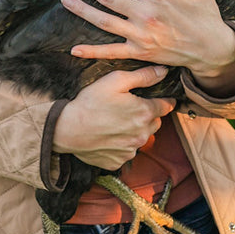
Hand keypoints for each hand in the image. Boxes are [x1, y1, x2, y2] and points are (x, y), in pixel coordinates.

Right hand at [52, 65, 175, 171]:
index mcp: (144, 113)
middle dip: (147, 115)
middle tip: (129, 108)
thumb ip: (143, 76)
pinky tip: (108, 135)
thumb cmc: (90, 102)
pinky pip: (127, 151)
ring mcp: (130, 150)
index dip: (163, 100)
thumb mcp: (115, 80)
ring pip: (141, 138)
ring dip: (135, 130)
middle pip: (156, 123)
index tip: (156, 98)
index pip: (166, 106)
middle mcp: (142, 135)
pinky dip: (121, 144)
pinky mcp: (118, 161)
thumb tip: (163, 72)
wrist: (67, 129)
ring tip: (116, 122)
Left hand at [60, 0, 234, 91]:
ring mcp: (140, 35)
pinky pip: (111, 52)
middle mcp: (146, 15)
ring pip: (104, 21)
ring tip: (67, 0)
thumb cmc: (205, 14)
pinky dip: (92, 51)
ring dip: (82, 9)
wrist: (212, 48)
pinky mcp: (139, 53)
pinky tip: (74, 49)